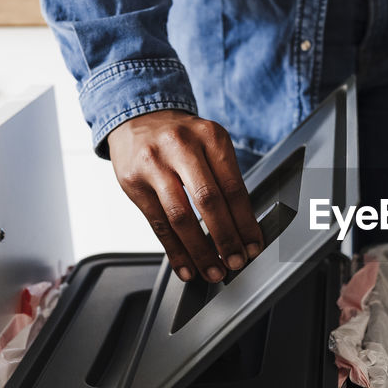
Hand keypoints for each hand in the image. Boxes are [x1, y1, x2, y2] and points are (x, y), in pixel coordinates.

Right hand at [107, 110, 263, 281]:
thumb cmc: (181, 138)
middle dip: (226, 238)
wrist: (137, 116)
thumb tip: (242, 228)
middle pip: (208, 201)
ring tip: (212, 271)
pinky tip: (186, 267)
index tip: (253, 245)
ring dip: (200, 251)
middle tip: (236, 262)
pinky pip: (158, 224)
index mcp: (210, 137)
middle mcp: (182, 147)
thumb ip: (224, 178)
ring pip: (181, 217)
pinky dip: (174, 251)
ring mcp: (154, 164)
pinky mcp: (133, 182)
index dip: (245, 222)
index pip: (233, 187)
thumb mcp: (208, 143)